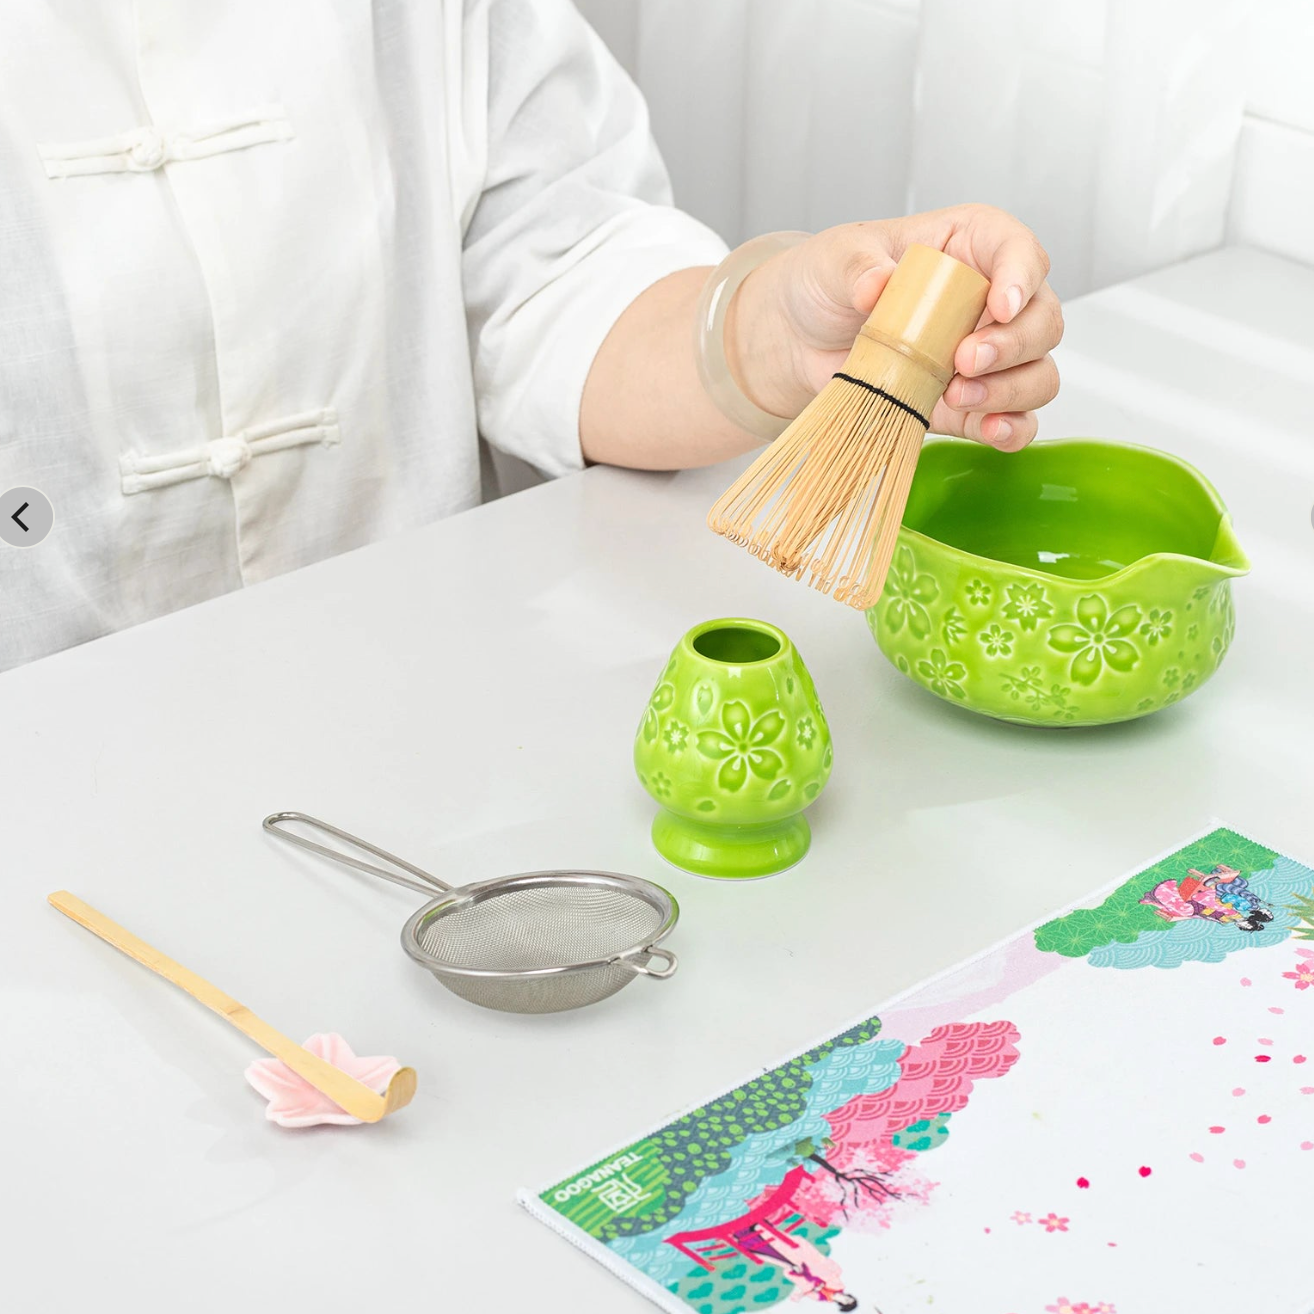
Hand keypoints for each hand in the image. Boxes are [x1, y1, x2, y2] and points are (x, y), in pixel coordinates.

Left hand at [729, 205, 1061, 450]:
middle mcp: (989, 300)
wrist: (798, 341)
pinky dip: (1011, 428)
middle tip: (964, 360)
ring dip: (1010, 389)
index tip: (1001, 305)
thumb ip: (859, 267)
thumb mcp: (834, 260)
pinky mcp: (970, 402)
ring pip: (1037, 371)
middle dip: (1014, 344)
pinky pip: (1016, 419)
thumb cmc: (826, 285)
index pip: (1019, 249)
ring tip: (956, 395)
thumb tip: (876, 285)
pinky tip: (989, 429)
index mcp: (968, 247)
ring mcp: (986, 355)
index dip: (1023, 276)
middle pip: (1042, 318)